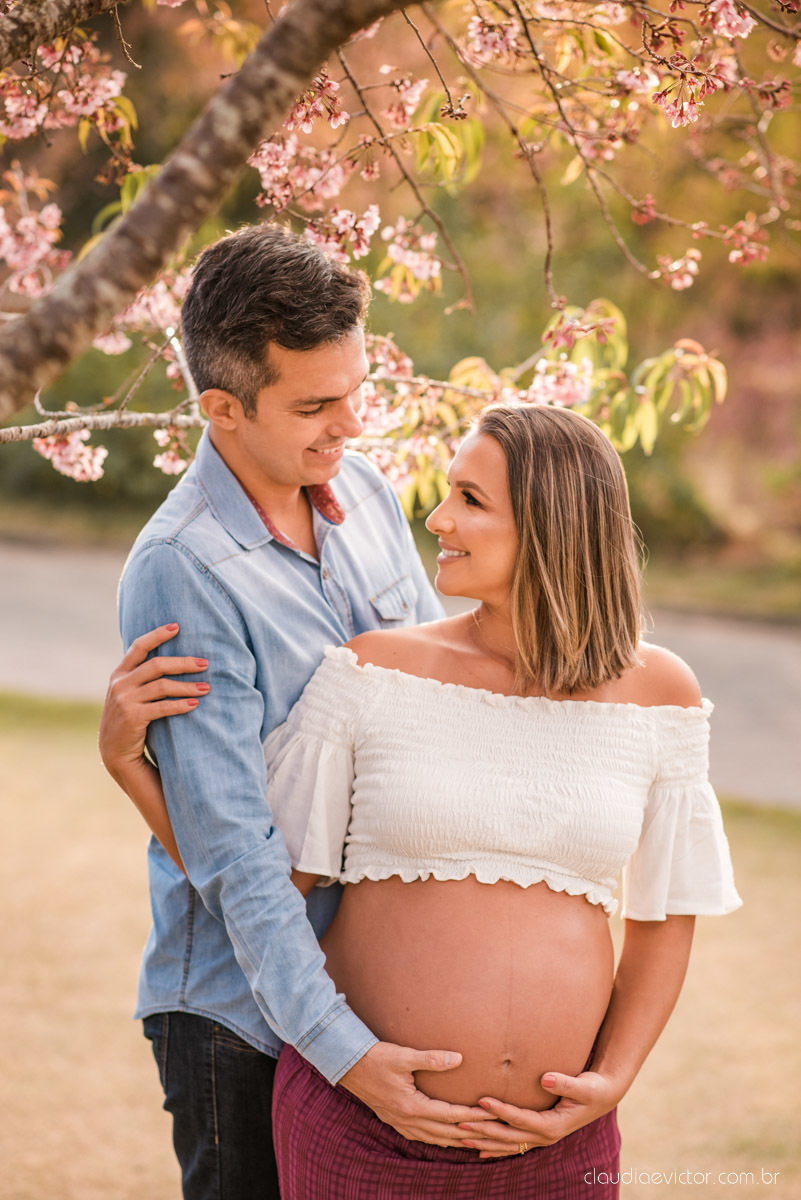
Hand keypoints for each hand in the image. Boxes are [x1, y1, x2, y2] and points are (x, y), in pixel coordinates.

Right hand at [99, 623, 208, 779]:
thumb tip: (170, 659)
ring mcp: (125, 700)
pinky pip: (162, 707)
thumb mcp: (128, 693)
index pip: (139, 647)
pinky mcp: (133, 717)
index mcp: (119, 673)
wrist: (114, 751)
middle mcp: (120, 683)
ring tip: (206, 688)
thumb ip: (140, 676)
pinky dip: (180, 705)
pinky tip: (194, 705)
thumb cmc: (129, 717)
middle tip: (205, 663)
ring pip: (162, 686)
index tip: (177, 626)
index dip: (158, 634)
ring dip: (187, 686)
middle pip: (157, 665)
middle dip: (183, 663)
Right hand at [338, 1042, 507, 1149]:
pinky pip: (421, 1137)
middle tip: (492, 1132)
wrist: (348, 1064)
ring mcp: (400, 1123)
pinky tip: (445, 1137)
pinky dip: (438, 1139)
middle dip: (470, 1132)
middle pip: (446, 1132)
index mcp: (411, 1107)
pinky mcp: (394, 1120)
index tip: (492, 1113)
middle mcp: (407, 1120)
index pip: (450, 1115)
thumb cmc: (376, 1057)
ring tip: (476, 1140)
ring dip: (456, 1140)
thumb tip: (459, 1059)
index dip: (473, 1115)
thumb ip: (432, 1058)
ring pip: (434, 1139)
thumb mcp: (404, 1056)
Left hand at [458, 1069, 622, 1158]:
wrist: (602, 1097)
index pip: (520, 1119)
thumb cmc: (593, 1089)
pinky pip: (514, 1144)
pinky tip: (480, 1149)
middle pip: (509, 1136)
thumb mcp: (583, 1086)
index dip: (500, 1110)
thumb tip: (546, 1078)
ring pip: (508, 1143)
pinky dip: (496, 1147)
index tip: (481, 1100)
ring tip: (461, 1138)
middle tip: (460, 1123)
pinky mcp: (539, 1134)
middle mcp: (545, 1136)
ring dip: (485, 1141)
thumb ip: (565, 1083)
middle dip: (484, 1130)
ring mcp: (541, 1137)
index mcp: (553, 1125)